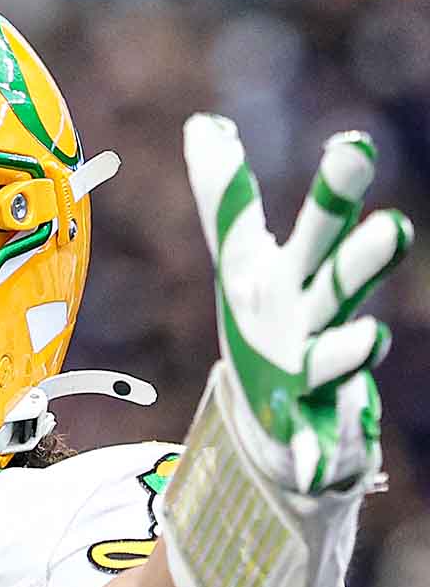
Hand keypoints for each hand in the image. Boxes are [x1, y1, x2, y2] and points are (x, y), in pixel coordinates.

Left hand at [183, 113, 413, 491]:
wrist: (284, 407)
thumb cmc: (266, 318)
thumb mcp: (238, 259)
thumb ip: (225, 197)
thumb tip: (201, 123)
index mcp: (290, 272)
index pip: (302, 222)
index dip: (326, 189)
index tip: (349, 145)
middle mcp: (315, 315)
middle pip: (336, 277)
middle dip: (358, 253)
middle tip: (386, 220)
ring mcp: (319, 371)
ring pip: (339, 358)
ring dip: (350, 352)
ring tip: (364, 344)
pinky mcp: (314, 424)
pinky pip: (320, 441)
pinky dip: (320, 450)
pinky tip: (315, 464)